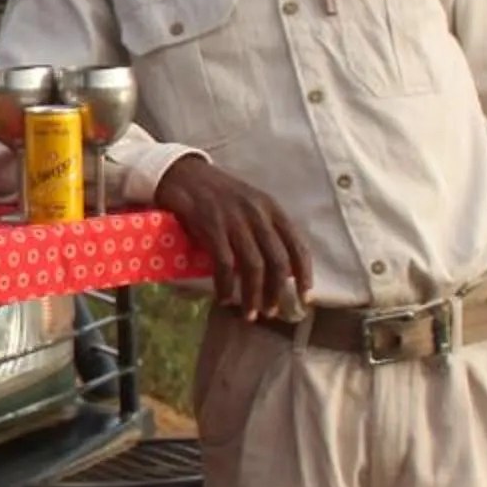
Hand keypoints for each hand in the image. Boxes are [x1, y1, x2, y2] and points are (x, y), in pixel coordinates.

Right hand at [155, 155, 314, 320]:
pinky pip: (224, 264)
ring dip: (252, 295)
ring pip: (253, 266)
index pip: (297, 245)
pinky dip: (225, 286)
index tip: (305, 297)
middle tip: (271, 312)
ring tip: (249, 313)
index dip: (304, 274)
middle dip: (276, 291)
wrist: (181, 173)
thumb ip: (264, 229)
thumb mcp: (248, 203)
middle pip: (277, 260)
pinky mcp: (211, 226)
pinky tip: (223, 298)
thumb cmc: (215, 193)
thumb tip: (277, 267)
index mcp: (271, 208)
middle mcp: (257, 213)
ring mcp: (234, 220)